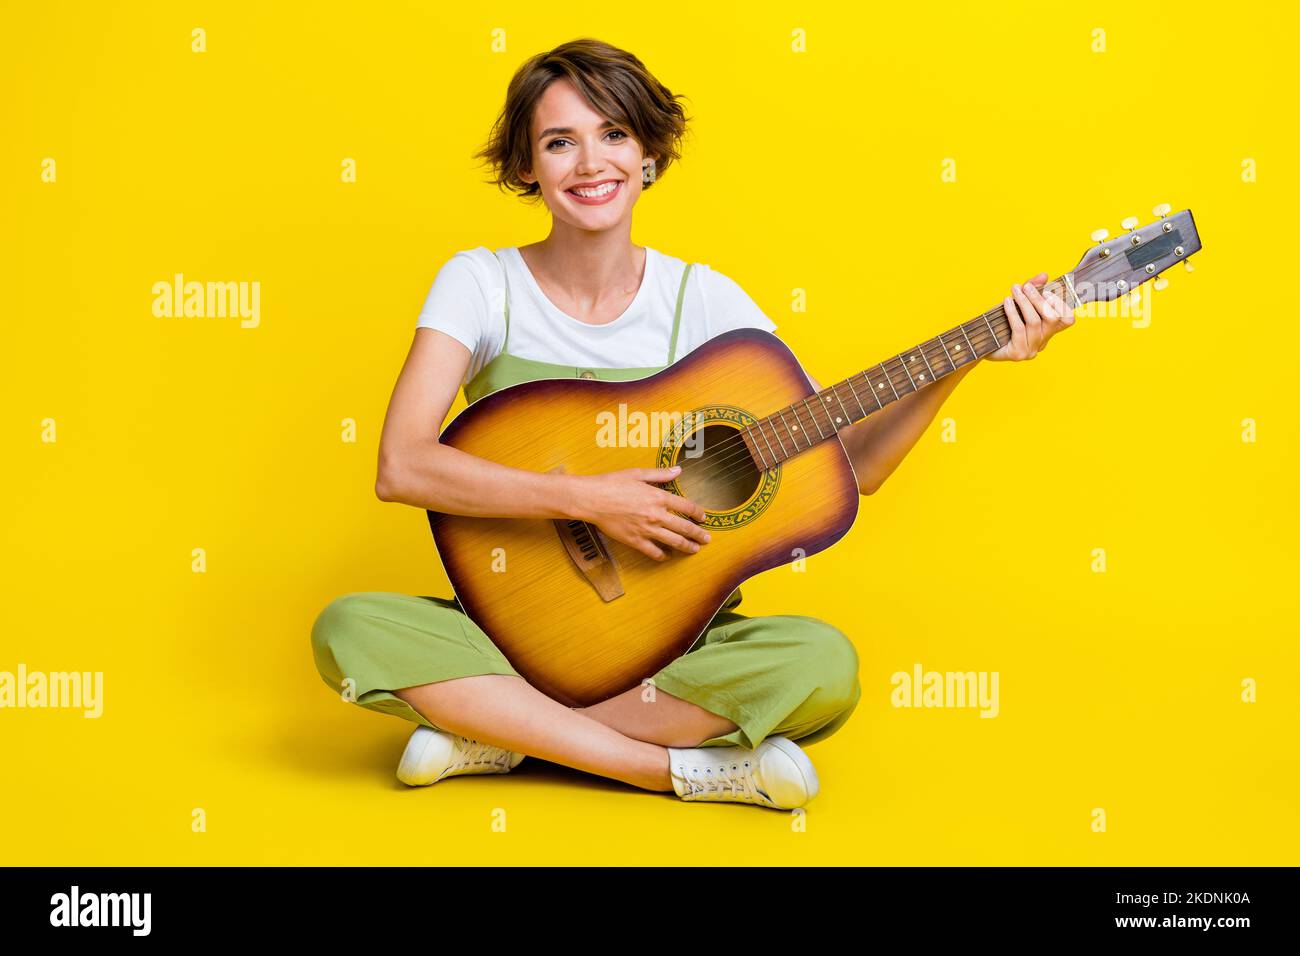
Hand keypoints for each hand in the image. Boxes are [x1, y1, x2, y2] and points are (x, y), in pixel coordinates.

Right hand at [569, 465, 710, 561]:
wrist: (591, 499)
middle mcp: (656, 514)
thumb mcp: (638, 474)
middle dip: (698, 535)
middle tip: (706, 539)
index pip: (687, 507)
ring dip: (687, 547)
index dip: (698, 513)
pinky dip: (662, 556)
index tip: (704, 518)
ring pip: (673, 542)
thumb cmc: (611, 483)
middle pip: (684, 528)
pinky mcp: (635, 541)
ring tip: (694, 550)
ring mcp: (646, 529)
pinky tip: (667, 556)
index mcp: (658, 497)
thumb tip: (678, 470)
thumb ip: (660, 474)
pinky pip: (653, 552)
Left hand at [988, 272, 1075, 360]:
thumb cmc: (1000, 323)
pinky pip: (1019, 329)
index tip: (1047, 291)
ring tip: (1015, 290)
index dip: (1062, 305)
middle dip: (1038, 299)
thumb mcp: (1017, 304)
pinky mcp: (1017, 354)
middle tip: (1025, 286)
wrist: (979, 344)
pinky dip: (1013, 312)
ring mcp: (1031, 350)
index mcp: (1047, 332)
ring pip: (1034, 322)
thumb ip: (1032, 290)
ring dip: (1024, 303)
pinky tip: (1007, 302)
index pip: (1067, 320)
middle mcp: (1042, 342)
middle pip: (1052, 318)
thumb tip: (1044, 275)